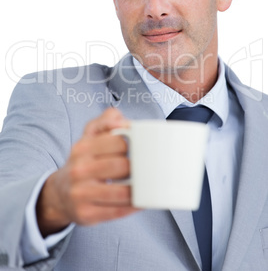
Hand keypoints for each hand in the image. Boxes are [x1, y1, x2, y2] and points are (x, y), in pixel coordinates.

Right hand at [36, 108, 137, 236]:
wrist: (59, 193)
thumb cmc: (83, 161)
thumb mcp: (89, 137)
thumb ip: (106, 121)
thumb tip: (123, 120)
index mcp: (82, 147)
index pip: (118, 142)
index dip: (134, 145)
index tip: (139, 148)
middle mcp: (79, 170)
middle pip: (121, 166)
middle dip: (136, 168)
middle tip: (143, 168)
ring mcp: (81, 193)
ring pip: (122, 192)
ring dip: (139, 189)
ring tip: (146, 185)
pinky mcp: (86, 214)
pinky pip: (118, 211)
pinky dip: (134, 206)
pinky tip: (141, 201)